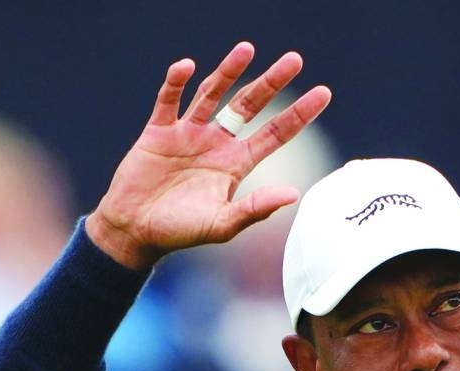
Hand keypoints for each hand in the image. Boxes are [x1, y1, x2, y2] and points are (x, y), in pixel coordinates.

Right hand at [86, 42, 331, 269]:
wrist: (136, 230)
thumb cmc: (181, 231)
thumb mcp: (223, 224)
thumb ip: (256, 209)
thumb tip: (294, 194)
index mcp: (236, 163)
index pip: (275, 133)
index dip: (299, 114)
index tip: (323, 93)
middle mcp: (216, 143)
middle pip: (249, 105)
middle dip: (271, 82)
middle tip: (295, 59)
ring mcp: (188, 133)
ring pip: (211, 94)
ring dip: (228, 71)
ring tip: (247, 49)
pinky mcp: (158, 131)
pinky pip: (169, 100)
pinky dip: (176, 83)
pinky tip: (186, 66)